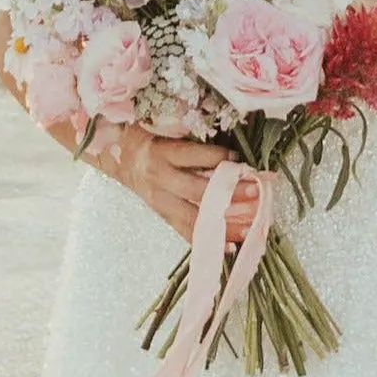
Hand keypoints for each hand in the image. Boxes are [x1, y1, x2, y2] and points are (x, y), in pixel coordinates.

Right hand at [88, 120, 266, 247]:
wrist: (120, 157)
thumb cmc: (149, 137)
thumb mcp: (165, 129)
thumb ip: (193, 139)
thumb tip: (233, 151)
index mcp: (161, 152)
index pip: (192, 156)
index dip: (218, 157)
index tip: (240, 160)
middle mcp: (160, 178)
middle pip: (197, 190)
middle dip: (230, 193)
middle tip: (256, 192)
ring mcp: (161, 200)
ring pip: (194, 217)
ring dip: (225, 223)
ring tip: (250, 227)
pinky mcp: (163, 214)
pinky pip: (186, 231)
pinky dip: (209, 240)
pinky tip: (231, 247)